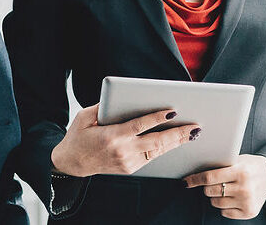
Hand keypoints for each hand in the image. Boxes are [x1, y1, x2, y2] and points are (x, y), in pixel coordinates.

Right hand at [50, 103, 200, 176]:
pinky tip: (176, 142)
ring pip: (157, 151)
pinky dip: (165, 149)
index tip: (173, 110)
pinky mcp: (130, 168)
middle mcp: (122, 151)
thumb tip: (122, 97)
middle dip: (177, 134)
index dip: (157, 118)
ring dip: (176, 142)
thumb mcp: (85, 117)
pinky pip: (151, 157)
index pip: (140, 126)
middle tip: (194, 127)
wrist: (71, 164)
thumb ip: (103, 107)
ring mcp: (127, 162)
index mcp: (112, 137)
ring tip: (192, 134)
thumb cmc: (79, 136)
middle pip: (155, 142)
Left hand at [184, 154, 265, 219]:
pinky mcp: (249, 212)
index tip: (186, 182)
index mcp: (241, 171)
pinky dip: (225, 206)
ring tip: (226, 188)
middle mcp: (244, 188)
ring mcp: (247, 202)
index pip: (210, 177)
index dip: (195, 180)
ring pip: (216, 203)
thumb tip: (196, 171)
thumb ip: (221, 165)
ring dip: (216, 196)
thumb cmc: (251, 165)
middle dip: (207, 187)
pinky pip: (224, 212)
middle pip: (210, 191)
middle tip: (215, 182)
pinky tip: (233, 197)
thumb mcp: (238, 159)